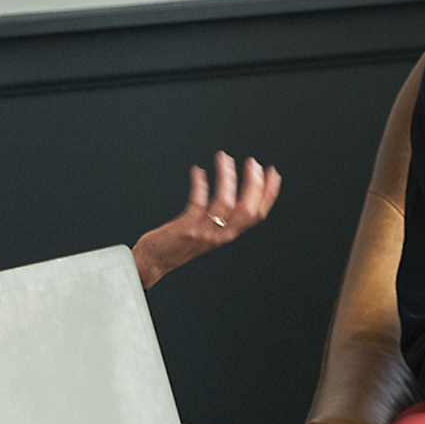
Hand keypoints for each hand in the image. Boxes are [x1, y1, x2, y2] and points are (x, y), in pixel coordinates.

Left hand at [133, 152, 280, 286]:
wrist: (153, 262)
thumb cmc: (176, 244)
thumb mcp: (206, 231)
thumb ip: (219, 216)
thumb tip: (230, 188)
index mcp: (227, 234)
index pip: (257, 214)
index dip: (268, 193)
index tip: (271, 174)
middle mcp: (220, 235)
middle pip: (247, 210)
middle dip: (254, 185)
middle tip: (252, 164)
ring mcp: (204, 232)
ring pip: (226, 204)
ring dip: (227, 178)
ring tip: (224, 160)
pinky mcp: (186, 229)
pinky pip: (198, 203)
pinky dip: (200, 185)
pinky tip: (198, 171)